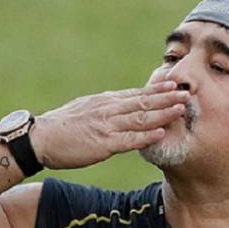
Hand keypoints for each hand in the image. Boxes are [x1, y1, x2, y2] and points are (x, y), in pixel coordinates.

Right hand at [30, 81, 189, 169]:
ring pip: (141, 118)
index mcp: (106, 102)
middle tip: (188, 91)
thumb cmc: (61, 127)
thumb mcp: (86, 109)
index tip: (175, 84)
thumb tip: (121, 107)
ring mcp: (107, 125)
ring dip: (163, 113)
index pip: (137, 94)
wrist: (40, 138)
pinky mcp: (103, 143)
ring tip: (182, 108)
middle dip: (167, 97)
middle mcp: (109, 110)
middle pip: (143, 102)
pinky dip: (146, 136)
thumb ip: (105, 109)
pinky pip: (129, 139)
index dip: (158, 89)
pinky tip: (161, 132)